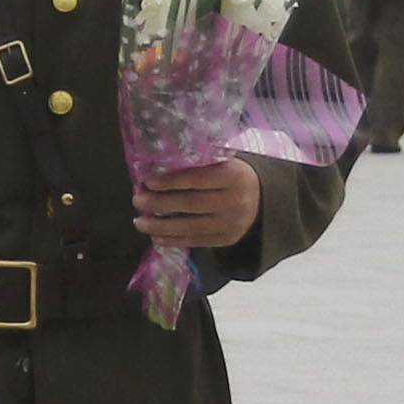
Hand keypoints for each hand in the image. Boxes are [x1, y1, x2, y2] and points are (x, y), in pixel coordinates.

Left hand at [133, 157, 261, 248]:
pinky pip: (197, 241)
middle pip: (190, 203)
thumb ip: (199, 165)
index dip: (169, 181)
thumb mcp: (224, 163)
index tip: (146, 182)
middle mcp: (234, 200)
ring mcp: (231, 223)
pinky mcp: (228, 239)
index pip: (195, 179)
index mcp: (233, 176)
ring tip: (139, 222)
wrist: (266, 198)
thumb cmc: (234, 175)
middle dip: (159, 203)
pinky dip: (174, 240)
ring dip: (160, 227)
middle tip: (137, 201)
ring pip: (190, 227)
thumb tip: (157, 170)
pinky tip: (156, 238)